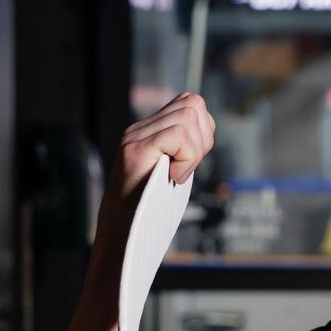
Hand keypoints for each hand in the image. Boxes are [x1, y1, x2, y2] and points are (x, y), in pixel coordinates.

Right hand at [98, 92, 215, 237]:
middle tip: (190, 165)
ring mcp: (136, 136)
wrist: (123, 228)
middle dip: (204, 136)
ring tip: (180, 172)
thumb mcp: (173, 171)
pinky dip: (187, 158)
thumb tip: (206, 135)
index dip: (204, 128)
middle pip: (193, 103)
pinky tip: (175, 176)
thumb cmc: (151, 205)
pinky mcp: (136, 149)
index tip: (195, 158)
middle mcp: (140, 128)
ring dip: (195, 149)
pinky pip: (178, 135)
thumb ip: (185, 150)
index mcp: (150, 130)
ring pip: (188, 116)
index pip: (189, 103)